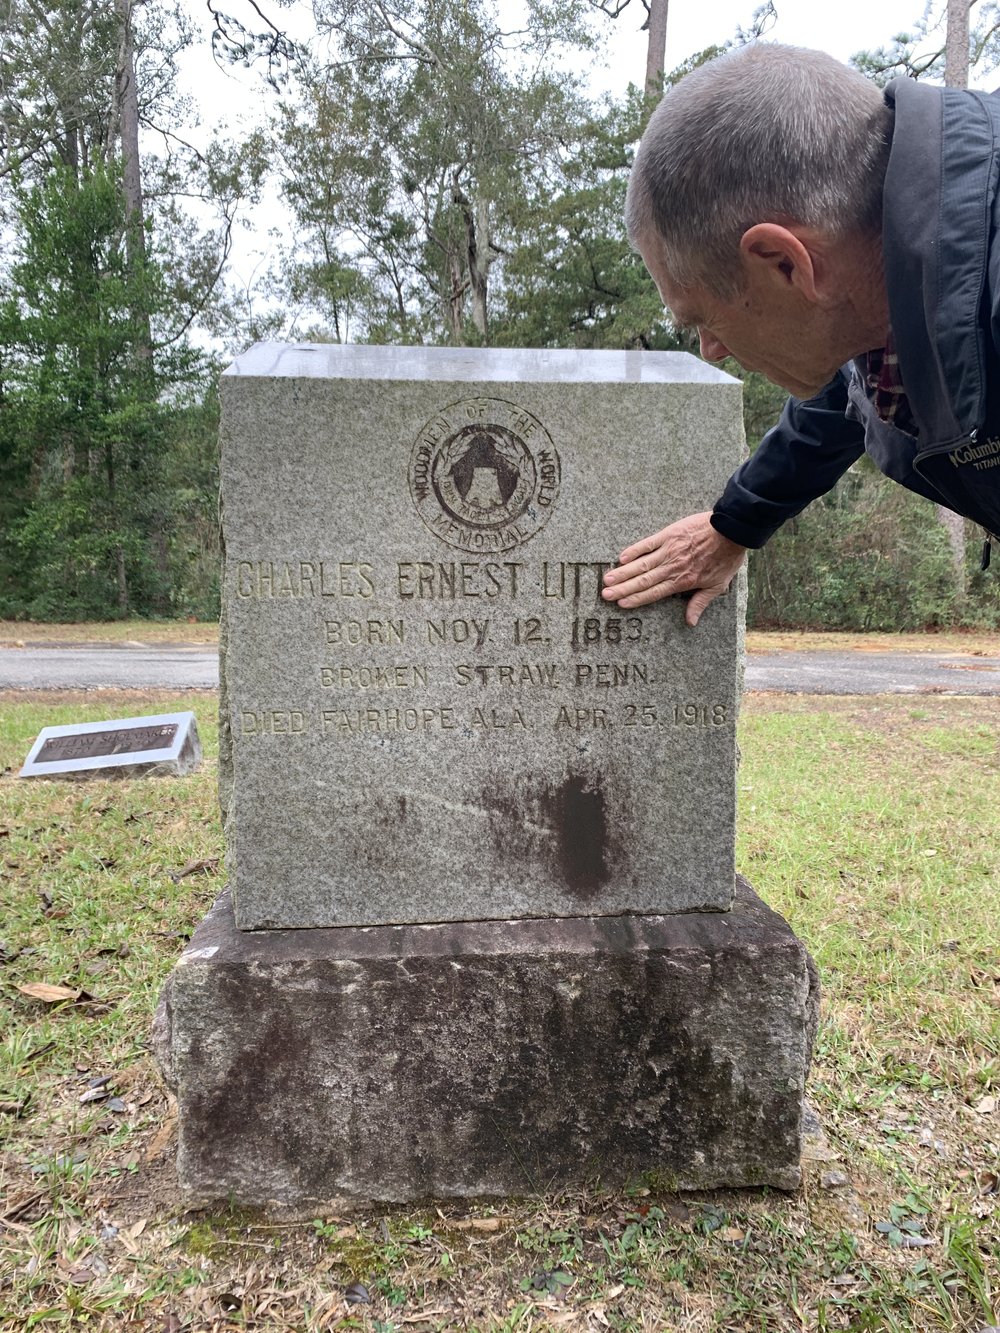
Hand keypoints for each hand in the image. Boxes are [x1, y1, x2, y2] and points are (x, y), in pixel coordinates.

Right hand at [601, 511, 746, 625]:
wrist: (730, 531)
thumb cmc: (725, 558)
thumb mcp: (717, 585)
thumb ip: (700, 603)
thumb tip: (690, 622)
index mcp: (682, 581)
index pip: (654, 593)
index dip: (636, 599)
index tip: (621, 604)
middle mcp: (671, 568)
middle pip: (643, 581)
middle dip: (623, 589)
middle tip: (606, 595)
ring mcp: (668, 550)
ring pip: (641, 564)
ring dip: (623, 573)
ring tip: (607, 580)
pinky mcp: (668, 535)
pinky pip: (647, 544)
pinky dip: (634, 551)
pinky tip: (622, 558)